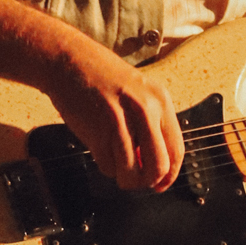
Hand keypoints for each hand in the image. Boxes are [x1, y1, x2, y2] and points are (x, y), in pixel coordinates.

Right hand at [44, 34, 183, 192]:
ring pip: (132, 173)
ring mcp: (120, 119)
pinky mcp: (97, 130)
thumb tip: (156, 166)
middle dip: (147, 182)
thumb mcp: (138, 92)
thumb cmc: (101, 76)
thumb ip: (151, 123)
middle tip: (135, 179)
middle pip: (158, 167)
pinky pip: (108, 166)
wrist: (68, 59)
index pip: (177, 150)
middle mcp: (144, 109)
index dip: (169, 175)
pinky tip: (100, 150)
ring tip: (116, 166)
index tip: (160, 185)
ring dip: (124, 179)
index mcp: (159, 99)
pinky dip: (105, 166)